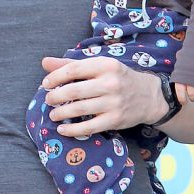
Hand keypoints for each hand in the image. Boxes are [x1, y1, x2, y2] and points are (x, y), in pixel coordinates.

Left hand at [40, 56, 165, 136]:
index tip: (45, 84)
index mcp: (105, 65)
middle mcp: (110, 83)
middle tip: (48, 100)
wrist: (148, 96)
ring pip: (79, 109)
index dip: (55, 77)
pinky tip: (63, 129)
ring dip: (61, 113)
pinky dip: (72, 130)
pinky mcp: (115, 120)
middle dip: (56, 97)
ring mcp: (114, 102)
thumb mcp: (99, 66)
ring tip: (53, 114)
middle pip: (74, 91)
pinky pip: (89, 127)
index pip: (73, 69)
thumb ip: (71, 64)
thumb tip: (44, 62)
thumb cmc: (118, 78)